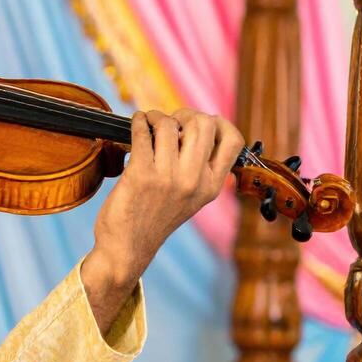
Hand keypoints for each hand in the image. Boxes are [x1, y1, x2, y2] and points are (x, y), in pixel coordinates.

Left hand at [87, 109, 243, 287]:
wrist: (128, 247)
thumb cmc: (156, 217)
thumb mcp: (191, 197)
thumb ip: (200, 168)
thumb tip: (195, 125)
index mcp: (212, 186)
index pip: (233, 140)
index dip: (218, 122)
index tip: (200, 123)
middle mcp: (194, 181)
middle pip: (203, 123)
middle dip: (184, 114)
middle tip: (171, 121)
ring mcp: (168, 177)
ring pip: (169, 124)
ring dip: (155, 116)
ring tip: (148, 123)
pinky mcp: (141, 174)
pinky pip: (142, 131)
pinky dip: (138, 120)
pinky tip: (136, 123)